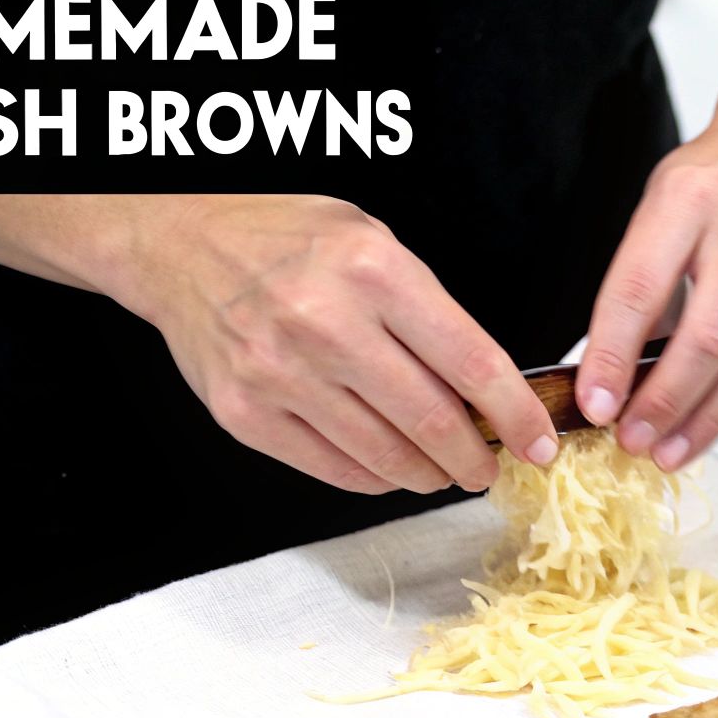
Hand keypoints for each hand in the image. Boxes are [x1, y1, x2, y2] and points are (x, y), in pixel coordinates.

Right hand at [108, 195, 556, 493]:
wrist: (178, 245)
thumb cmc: (287, 240)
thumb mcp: (373, 243)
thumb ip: (428, 311)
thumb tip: (486, 388)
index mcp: (373, 270)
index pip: (470, 362)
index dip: (515, 414)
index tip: (538, 442)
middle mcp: (326, 323)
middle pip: (432, 420)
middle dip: (475, 458)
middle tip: (488, 468)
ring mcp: (281, 373)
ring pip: (385, 455)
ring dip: (427, 474)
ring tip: (442, 471)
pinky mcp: (246, 413)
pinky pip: (332, 468)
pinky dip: (373, 478)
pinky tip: (389, 468)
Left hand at [575, 119, 717, 470]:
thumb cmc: (716, 179)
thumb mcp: (658, 206)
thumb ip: (638, 281)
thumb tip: (609, 371)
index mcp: (688, 201)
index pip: (642, 289)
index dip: (614, 355)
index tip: (594, 403)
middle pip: (708, 338)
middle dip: (666, 402)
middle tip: (632, 441)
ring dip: (704, 418)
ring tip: (667, 452)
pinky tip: (707, 425)